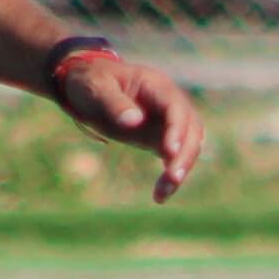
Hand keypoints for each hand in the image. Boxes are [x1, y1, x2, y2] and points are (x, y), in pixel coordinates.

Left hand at [55, 50, 205, 202]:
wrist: (87, 85)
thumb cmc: (90, 82)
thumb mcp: (95, 88)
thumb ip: (114, 103)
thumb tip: (134, 121)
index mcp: (156, 85)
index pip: (175, 107)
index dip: (177, 129)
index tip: (169, 151)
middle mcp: (168, 103)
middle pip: (191, 129)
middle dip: (185, 155)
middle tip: (172, 178)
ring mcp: (167, 122)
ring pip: (189, 146)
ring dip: (181, 169)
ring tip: (162, 194)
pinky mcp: (160, 138)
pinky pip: (174, 158)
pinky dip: (170, 176)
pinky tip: (160, 195)